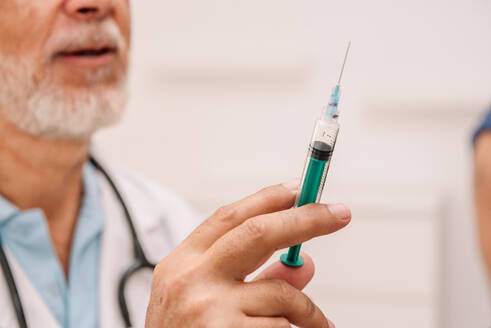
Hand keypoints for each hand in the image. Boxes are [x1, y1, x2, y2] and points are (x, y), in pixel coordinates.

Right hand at [145, 179, 350, 327]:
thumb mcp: (204, 302)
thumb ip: (251, 279)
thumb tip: (304, 264)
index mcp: (180, 264)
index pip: (229, 218)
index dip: (267, 199)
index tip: (298, 189)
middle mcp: (190, 280)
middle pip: (258, 232)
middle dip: (305, 219)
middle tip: (339, 213)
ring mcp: (208, 309)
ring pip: (282, 291)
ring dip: (308, 309)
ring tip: (318, 324)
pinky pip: (284, 326)